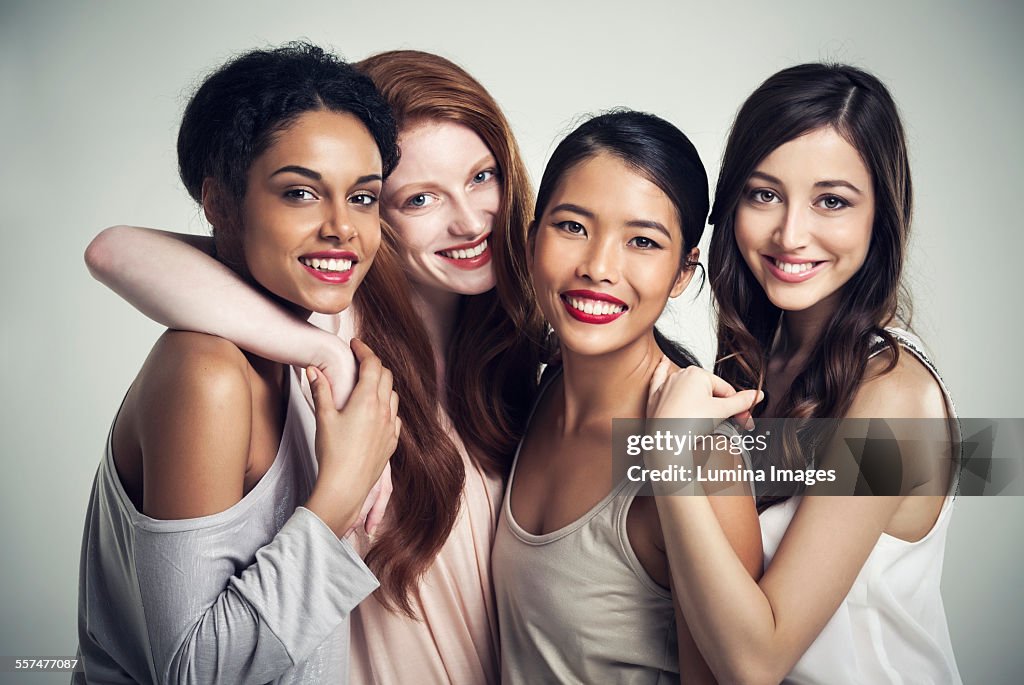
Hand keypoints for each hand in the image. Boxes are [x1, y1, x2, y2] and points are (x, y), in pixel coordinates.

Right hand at [304, 338, 400, 536]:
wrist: (345, 487)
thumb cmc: (333, 454)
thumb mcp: (324, 418)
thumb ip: (321, 391)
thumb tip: (313, 370)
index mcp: (367, 400)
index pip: (372, 365)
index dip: (364, 350)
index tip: (355, 344)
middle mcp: (384, 411)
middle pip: (386, 376)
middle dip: (374, 364)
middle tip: (359, 361)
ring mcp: (391, 427)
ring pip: (393, 396)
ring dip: (382, 385)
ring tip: (367, 385)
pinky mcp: (392, 442)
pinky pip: (395, 416)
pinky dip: (387, 407)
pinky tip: (376, 412)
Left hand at [648, 358, 761, 427]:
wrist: (664, 443)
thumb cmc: (688, 425)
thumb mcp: (721, 412)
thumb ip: (742, 402)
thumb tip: (757, 395)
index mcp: (697, 373)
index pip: (726, 390)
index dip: (737, 407)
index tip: (744, 422)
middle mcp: (680, 374)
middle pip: (710, 392)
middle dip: (722, 408)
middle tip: (731, 426)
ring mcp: (666, 385)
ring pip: (690, 391)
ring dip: (702, 403)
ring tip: (705, 423)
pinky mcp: (655, 396)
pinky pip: (659, 379)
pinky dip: (662, 370)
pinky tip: (663, 360)